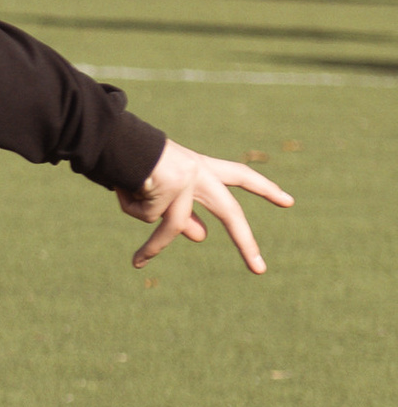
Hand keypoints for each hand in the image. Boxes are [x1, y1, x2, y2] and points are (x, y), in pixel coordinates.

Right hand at [120, 139, 292, 274]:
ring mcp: (186, 181)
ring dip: (154, 248)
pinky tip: (123, 189)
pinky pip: (148, 215)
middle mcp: (200, 172)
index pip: (240, 175)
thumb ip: (185, 213)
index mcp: (201, 166)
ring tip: (138, 263)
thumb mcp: (163, 187)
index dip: (264, 189)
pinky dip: (132, 207)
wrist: (116, 137)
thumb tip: (203, 237)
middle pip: (229, 212)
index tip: (288, 201)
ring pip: (174, 226)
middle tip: (260, 269)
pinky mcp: (169, 189)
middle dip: (245, 242)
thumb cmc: (135, 158)